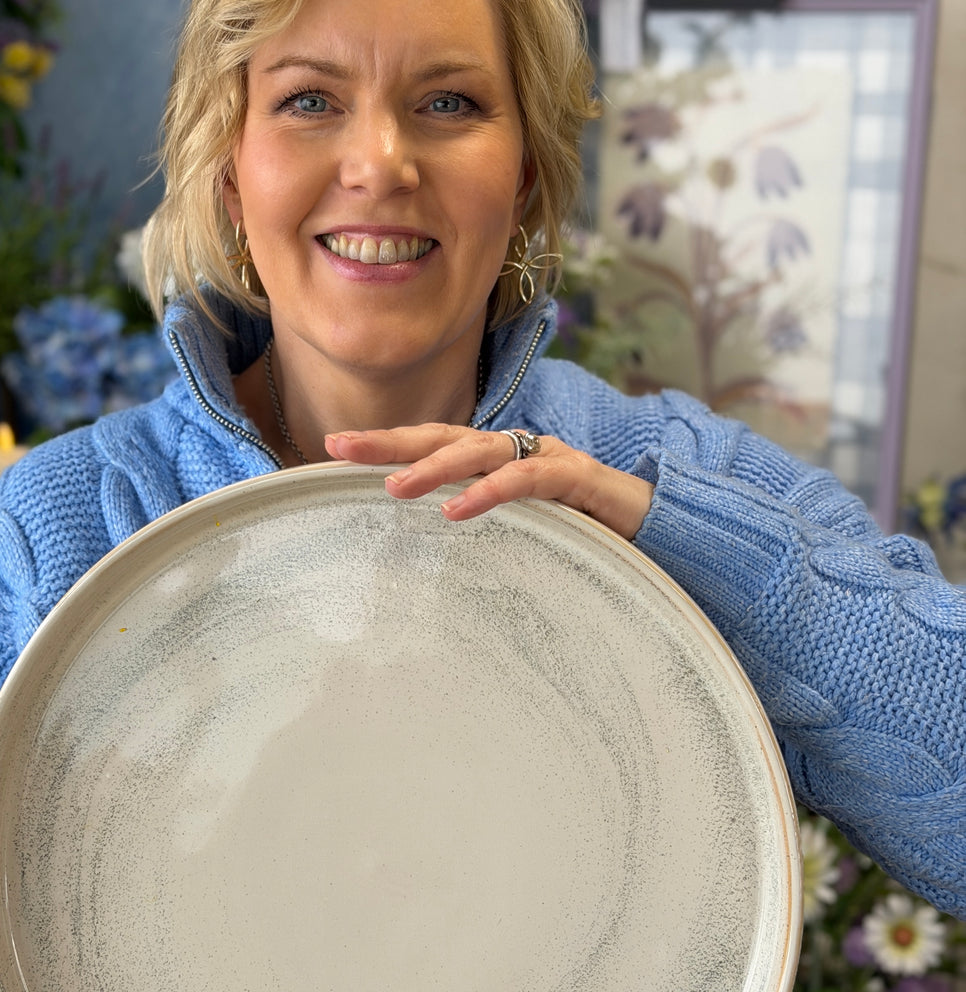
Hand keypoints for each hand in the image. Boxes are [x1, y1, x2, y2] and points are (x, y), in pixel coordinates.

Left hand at [324, 426, 654, 540]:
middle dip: (390, 440)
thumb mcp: (518, 531)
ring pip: (480, 451)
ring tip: (394, 486)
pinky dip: (492, 492)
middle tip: (340, 447)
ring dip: (435, 466)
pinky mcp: (579, 479)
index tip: (331, 450)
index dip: (384, 444)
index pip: (431, 444)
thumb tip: (419, 556)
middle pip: (443, 435)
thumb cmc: (583, 532)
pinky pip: (529, 479)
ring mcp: (548, 459)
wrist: (660, 528)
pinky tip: (458, 510)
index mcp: (495, 461)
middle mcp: (515, 451)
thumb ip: (476, 534)